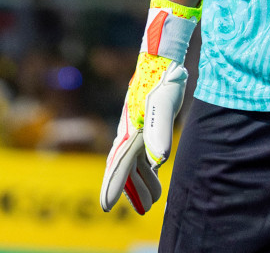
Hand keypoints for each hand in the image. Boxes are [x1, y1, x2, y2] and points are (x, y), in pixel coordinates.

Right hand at [100, 0, 197, 213]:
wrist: (162, 59)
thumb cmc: (162, 81)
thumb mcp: (164, 104)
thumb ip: (160, 132)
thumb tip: (159, 159)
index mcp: (130, 130)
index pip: (120, 164)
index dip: (113, 186)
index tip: (105, 207)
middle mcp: (129, 132)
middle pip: (125, 167)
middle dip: (131, 189)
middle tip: (142, 209)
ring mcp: (136, 128)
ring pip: (135, 161)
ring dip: (143, 181)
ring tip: (153, 200)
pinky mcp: (145, 124)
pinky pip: (143, 152)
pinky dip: (149, 167)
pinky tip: (156, 173)